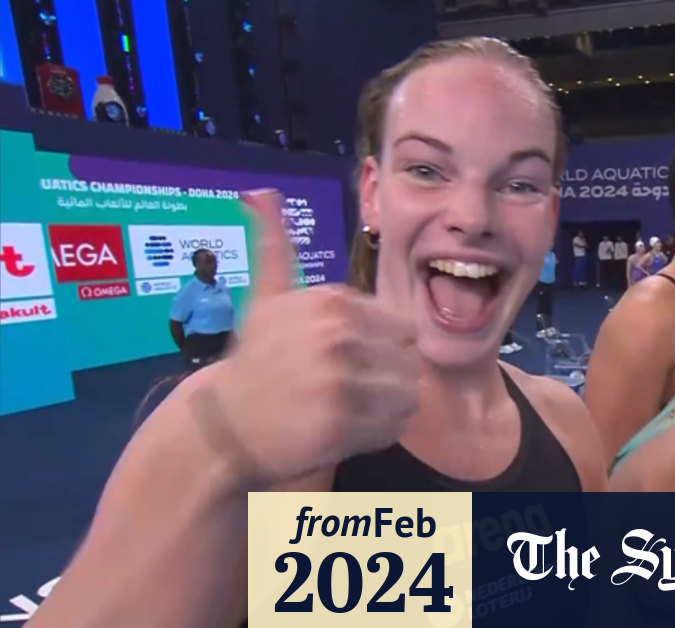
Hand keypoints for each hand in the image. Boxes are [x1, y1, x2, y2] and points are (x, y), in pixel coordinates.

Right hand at [196, 189, 419, 486]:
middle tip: (351, 390)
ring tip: (352, 410)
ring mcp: (341, 380)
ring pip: (407, 394)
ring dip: (386, 407)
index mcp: (333, 302)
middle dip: (387, 377)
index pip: (402, 328)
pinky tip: (348, 430)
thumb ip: (274, 245)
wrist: (224, 425)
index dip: (382, 348)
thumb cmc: (255, 359)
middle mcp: (340, 335)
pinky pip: (392, 426)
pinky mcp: (342, 423)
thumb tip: (260, 190)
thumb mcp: (266, 298)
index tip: (349, 360)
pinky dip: (378, 433)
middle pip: (408, 360)